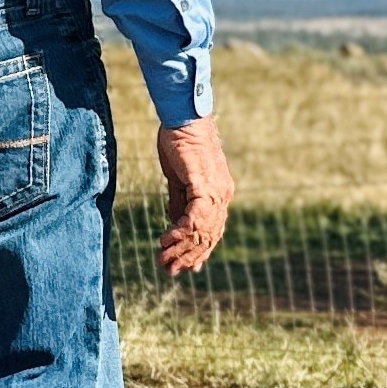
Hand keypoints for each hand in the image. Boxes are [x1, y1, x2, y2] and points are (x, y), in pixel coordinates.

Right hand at [154, 115, 233, 276]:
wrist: (184, 117)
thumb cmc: (180, 142)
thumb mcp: (179, 180)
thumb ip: (180, 204)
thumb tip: (176, 227)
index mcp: (219, 194)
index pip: (211, 232)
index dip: (197, 252)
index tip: (183, 268)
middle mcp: (222, 195)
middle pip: (208, 236)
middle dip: (186, 256)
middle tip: (167, 270)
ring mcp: (216, 190)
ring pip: (202, 229)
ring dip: (181, 247)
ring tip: (163, 260)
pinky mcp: (204, 183)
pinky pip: (196, 214)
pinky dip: (182, 229)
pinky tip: (169, 239)